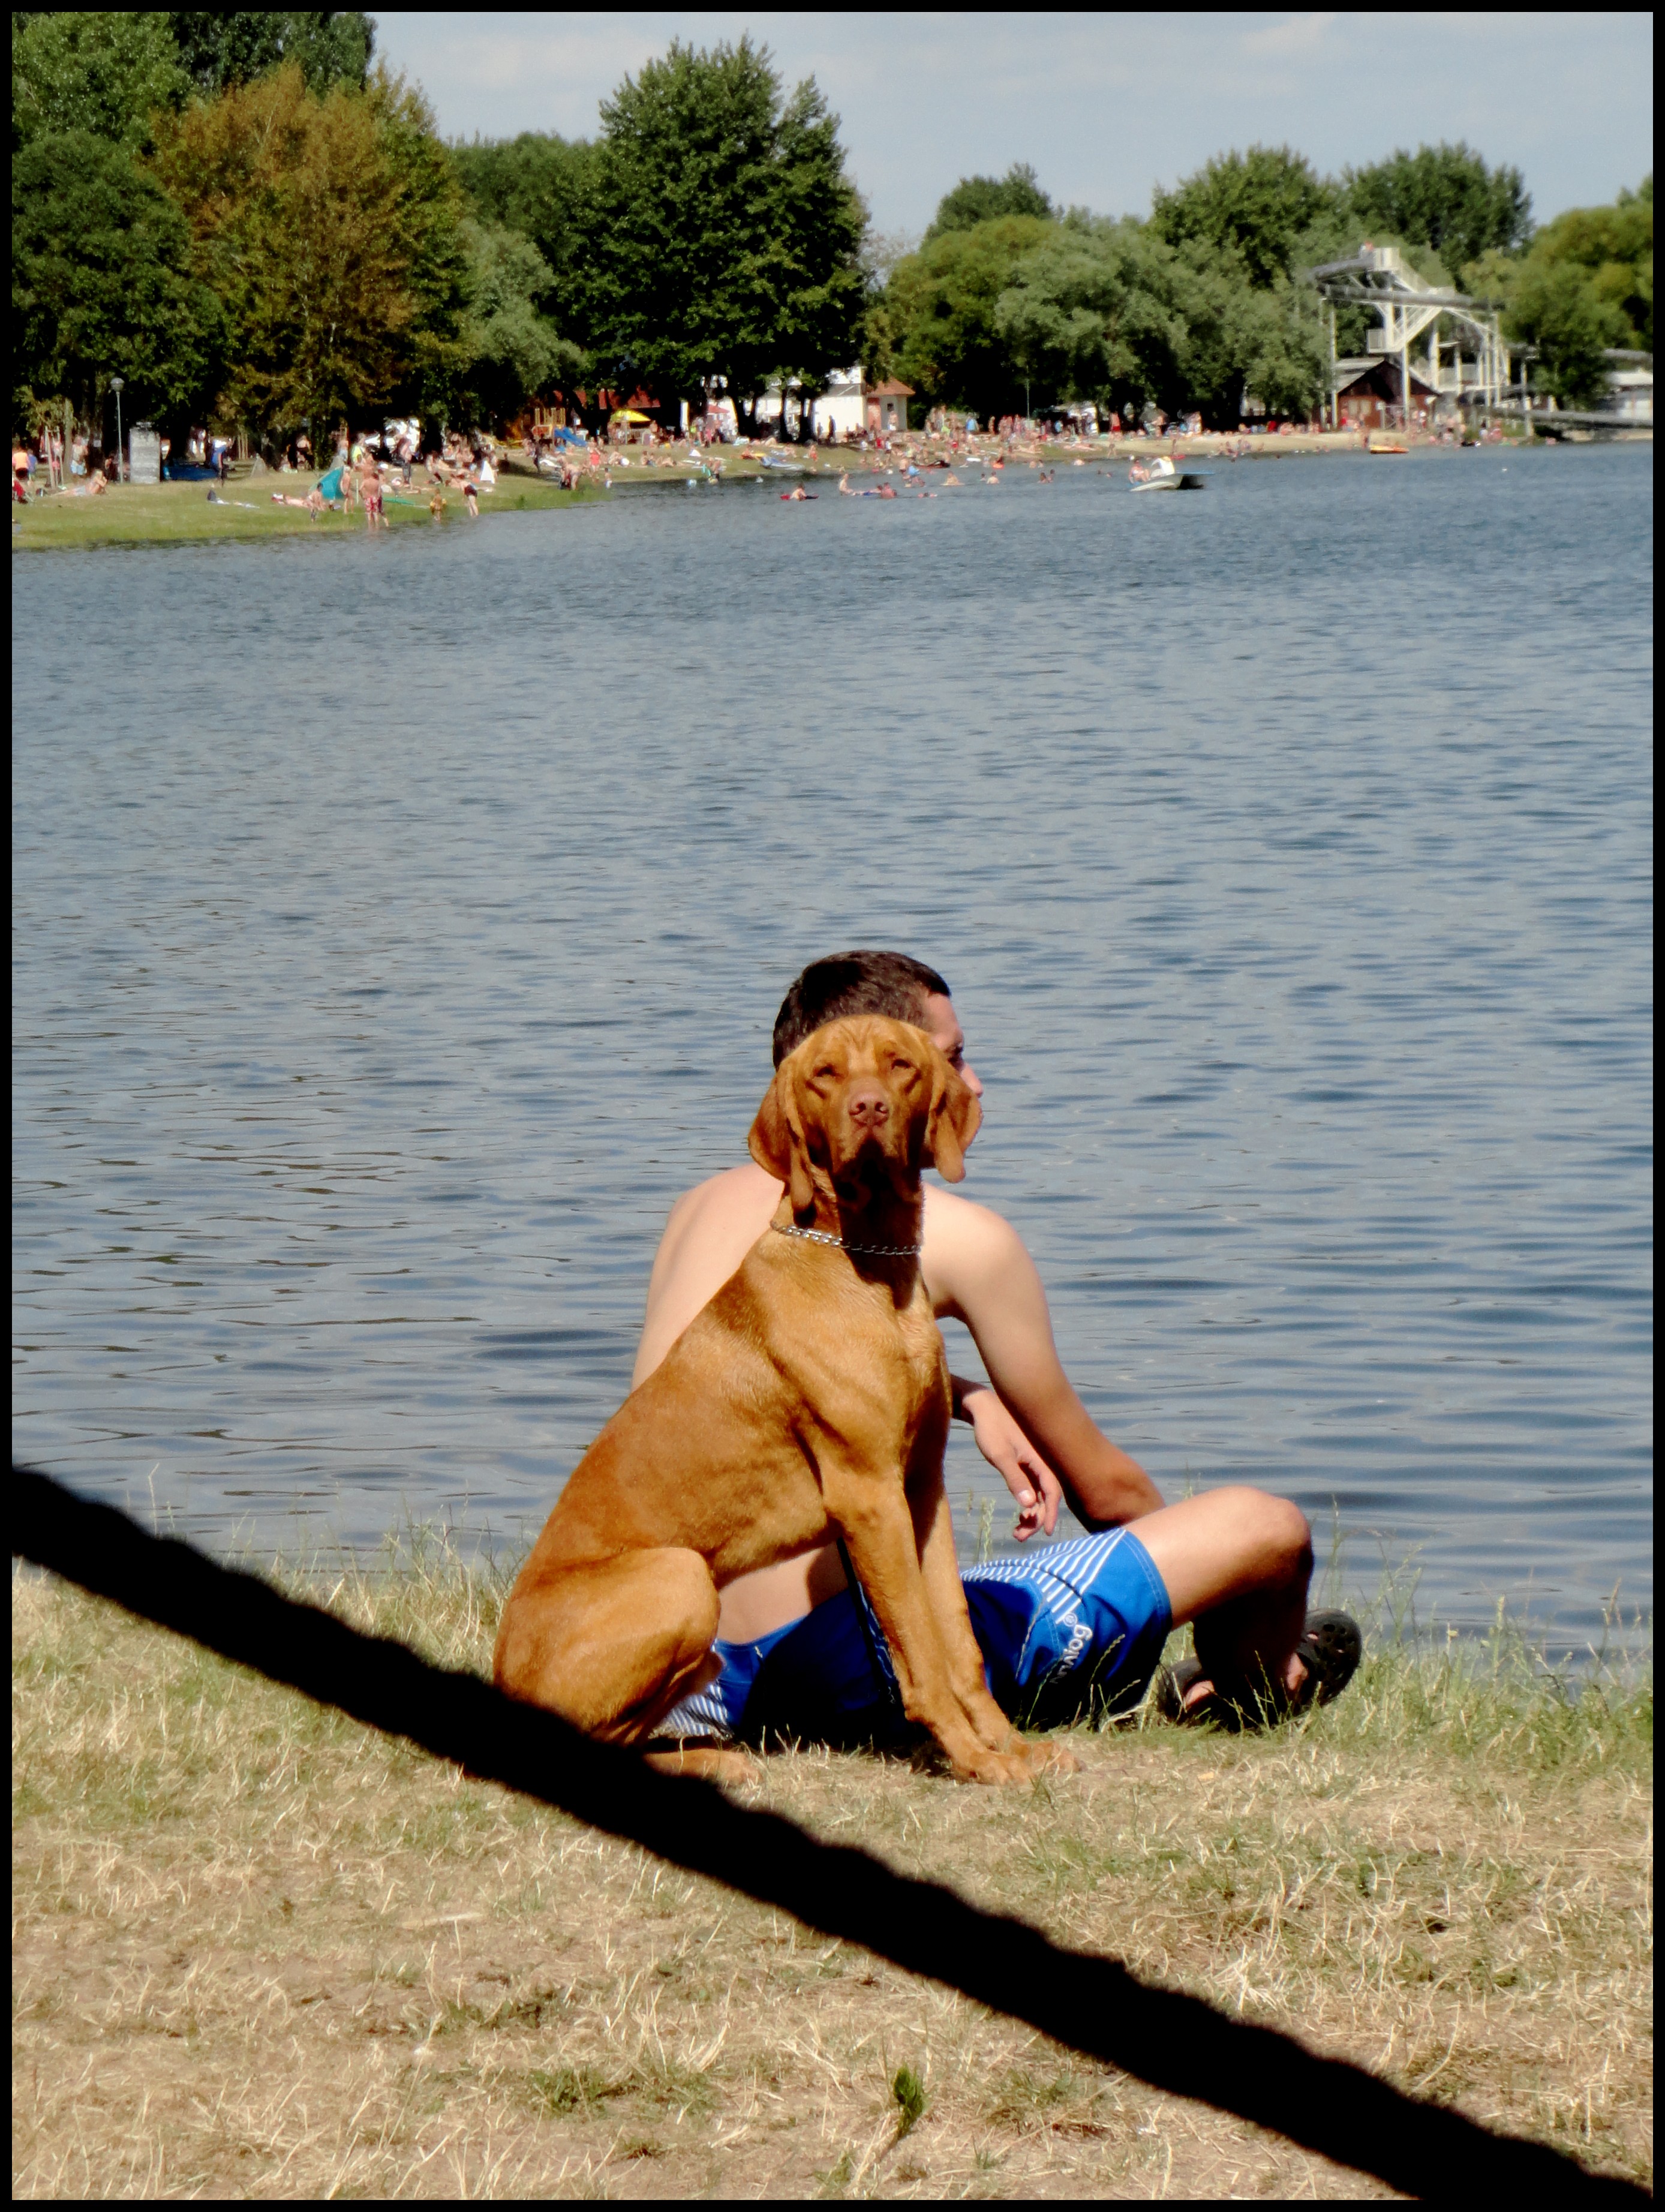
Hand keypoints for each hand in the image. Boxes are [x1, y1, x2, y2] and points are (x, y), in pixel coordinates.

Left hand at [960, 1384, 1061, 1540]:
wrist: (982, 1407)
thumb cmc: (991, 1428)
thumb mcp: (1000, 1455)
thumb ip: (1014, 1479)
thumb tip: (1028, 1506)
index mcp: (1040, 1459)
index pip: (1053, 1492)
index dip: (1050, 1513)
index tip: (1046, 1532)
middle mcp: (1041, 1462)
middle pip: (1047, 1497)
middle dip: (1037, 1519)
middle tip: (1019, 1538)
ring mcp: (1033, 1463)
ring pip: (1039, 1495)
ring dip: (1032, 1514)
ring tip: (1017, 1533)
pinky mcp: (1025, 1463)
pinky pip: (1032, 1488)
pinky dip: (1027, 1503)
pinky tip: (1019, 1515)